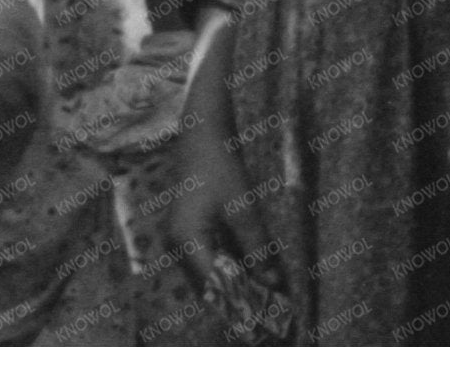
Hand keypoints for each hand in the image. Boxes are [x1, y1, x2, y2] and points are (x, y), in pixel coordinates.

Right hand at [167, 91, 279, 306]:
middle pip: (209, 285)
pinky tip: (251, 268)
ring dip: (235, 283)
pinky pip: (207, 260)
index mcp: (186, 242)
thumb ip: (257, 248)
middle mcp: (176, 246)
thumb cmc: (221, 166)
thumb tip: (273, 284)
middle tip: (270, 305)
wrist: (202, 133)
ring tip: (266, 290)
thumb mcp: (244, 208)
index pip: (214, 288)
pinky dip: (228, 267)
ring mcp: (179, 239)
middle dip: (239, 296)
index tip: (265, 315)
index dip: (239, 304)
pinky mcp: (186, 232)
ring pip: (208, 274)